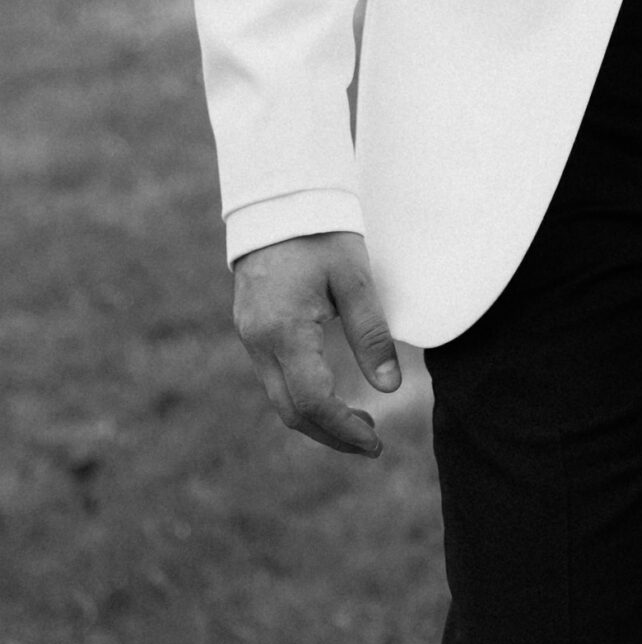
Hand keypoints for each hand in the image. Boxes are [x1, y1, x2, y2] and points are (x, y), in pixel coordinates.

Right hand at [232, 231, 400, 457]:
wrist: (278, 199)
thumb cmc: (321, 232)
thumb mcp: (354, 277)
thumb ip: (371, 332)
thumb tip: (389, 387)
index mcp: (284, 331)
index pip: (313, 402)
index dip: (344, 430)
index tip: (375, 443)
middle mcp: (259, 342)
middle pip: (291, 411)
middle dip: (331, 434)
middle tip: (372, 441)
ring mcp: (250, 336)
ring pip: (280, 398)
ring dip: (317, 418)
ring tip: (359, 421)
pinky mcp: (251, 328)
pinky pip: (274, 377)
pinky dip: (302, 395)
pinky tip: (331, 390)